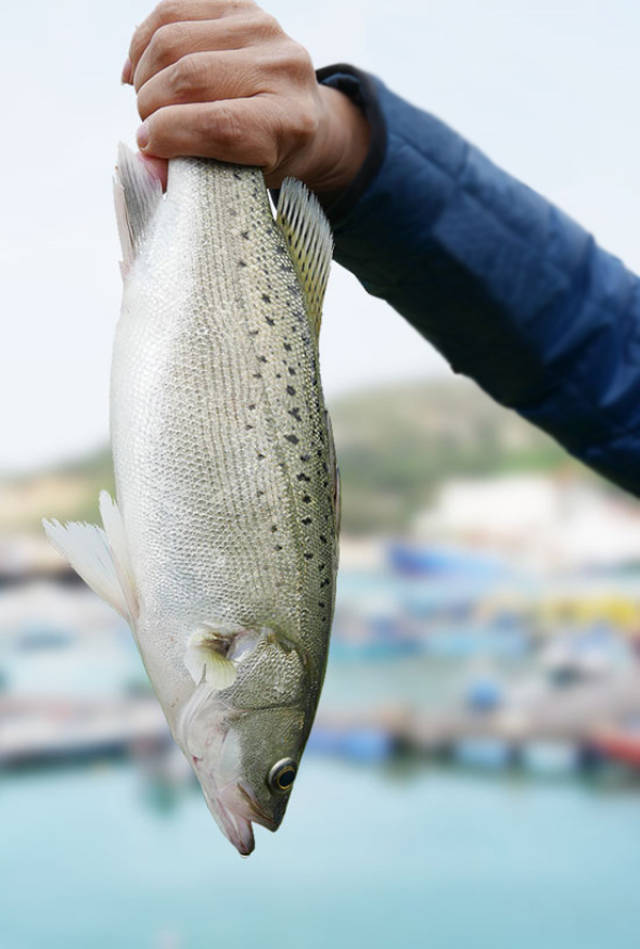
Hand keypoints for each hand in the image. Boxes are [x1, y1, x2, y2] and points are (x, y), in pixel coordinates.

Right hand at [123, 0, 369, 192]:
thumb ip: (191, 175)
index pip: (220, 124)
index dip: (171, 133)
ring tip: (147, 97)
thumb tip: (145, 166)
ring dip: (144, 74)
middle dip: (151, 104)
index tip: (148, 143)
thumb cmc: (270, 151)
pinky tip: (144, 69)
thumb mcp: (240, 176)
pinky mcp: (239, 4)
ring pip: (172, 40)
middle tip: (148, 122)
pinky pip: (170, 12)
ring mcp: (262, 29)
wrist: (301, 111)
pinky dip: (143, 43)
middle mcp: (282, 68)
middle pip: (190, 77)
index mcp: (289, 121)